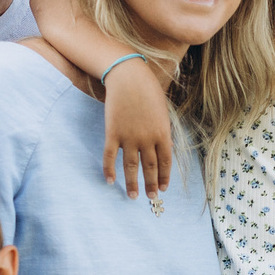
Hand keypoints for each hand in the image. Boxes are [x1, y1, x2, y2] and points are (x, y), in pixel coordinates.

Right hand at [102, 60, 176, 199]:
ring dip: (132, 183)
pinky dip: (109, 170)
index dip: (164, 177)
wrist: (129, 77)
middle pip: (150, 167)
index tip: (164, 188)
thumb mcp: (162, 112)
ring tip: (132, 196)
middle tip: (151, 198)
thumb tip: (161, 149)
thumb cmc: (148, 91)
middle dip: (151, 184)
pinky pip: (110, 156)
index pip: (165, 162)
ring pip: (131, 166)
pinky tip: (110, 181)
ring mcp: (129, 137)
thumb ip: (162, 132)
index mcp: (162, 133)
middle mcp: (147, 138)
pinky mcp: (112, 133)